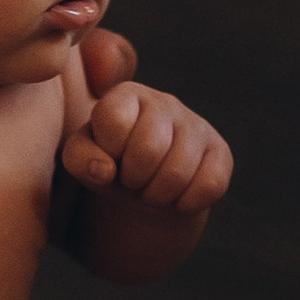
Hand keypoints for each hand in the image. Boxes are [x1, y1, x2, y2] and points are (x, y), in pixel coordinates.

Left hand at [62, 77, 229, 281]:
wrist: (145, 193)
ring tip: (151, 189)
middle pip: (149, 148)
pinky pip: (210, 185)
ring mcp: (196, 125)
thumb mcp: (83, 161)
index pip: (114, 119)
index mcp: (125, 96)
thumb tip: (105, 169)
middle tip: (132, 181)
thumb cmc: (110, 168)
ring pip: (179, 171)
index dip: (107, 153)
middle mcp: (163, 102)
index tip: (109, 160)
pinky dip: (187, 203)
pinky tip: (178, 196)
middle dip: (134, 179)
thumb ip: (79, 157)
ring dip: (158, 195)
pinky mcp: (220, 151)